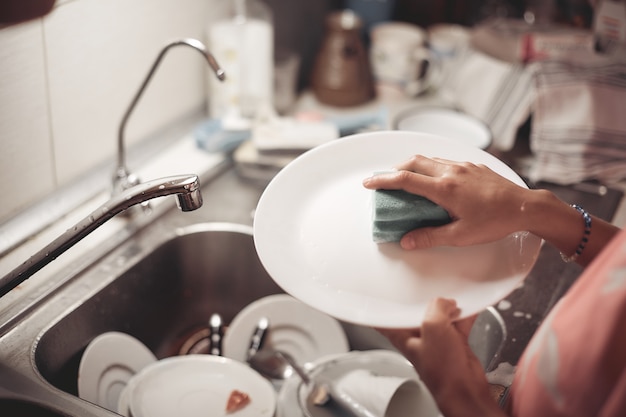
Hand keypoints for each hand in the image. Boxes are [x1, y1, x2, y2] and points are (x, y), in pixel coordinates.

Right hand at [362, 155, 533, 249]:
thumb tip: (406, 241)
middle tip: (385, 180)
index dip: (382, 180)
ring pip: (430, 159)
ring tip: (407, 179)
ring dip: (413, 166)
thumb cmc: (494, 222)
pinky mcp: (474, 167)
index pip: (405, 180)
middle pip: (413, 161)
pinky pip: (445, 161)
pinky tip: (436, 180)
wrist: (525, 207)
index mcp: (444, 188)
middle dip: (394, 168)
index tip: (368, 182)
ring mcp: (463, 167)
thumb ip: (430, 237)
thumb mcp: (460, 236)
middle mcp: (450, 172)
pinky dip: (431, 167)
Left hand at [378, 298, 505, 416]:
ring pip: (439, 317)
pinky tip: (469, 309)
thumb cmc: (442, 370)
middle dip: (427, 302)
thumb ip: (437, 307)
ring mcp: (436, 342)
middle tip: (435, 295)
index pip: (387, 320)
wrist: (465, 389)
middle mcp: (417, 338)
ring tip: (454, 303)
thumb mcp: (434, 327)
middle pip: (417, 313)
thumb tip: (445, 302)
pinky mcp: (453, 344)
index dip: (387, 306)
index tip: (388, 295)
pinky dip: (463, 317)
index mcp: (402, 336)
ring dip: (448, 309)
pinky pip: (457, 324)